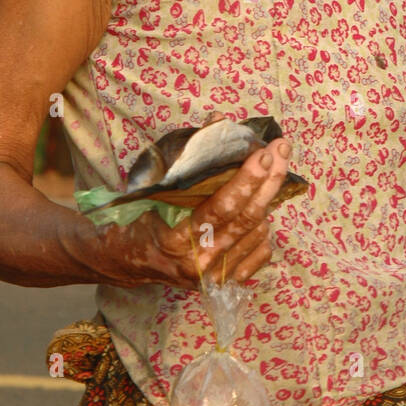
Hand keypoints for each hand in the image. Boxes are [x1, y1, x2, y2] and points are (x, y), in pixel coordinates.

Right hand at [68, 136, 291, 289]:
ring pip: (256, 233)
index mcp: (176, 240)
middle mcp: (198, 264)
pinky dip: (264, 228)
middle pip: (245, 219)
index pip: (220, 209)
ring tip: (273, 171)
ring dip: (268, 199)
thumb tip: (219, 121)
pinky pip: (259, 253)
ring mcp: (213, 277)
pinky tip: (260, 207)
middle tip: (281, 150)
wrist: (124, 260)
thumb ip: (187, 156)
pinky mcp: (224, 284)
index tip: (263, 153)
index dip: (246, 180)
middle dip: (269, 180)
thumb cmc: (137, 217)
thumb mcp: (154, 186)